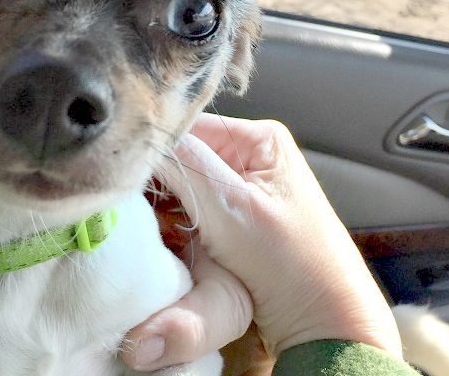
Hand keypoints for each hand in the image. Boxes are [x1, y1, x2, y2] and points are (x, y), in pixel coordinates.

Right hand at [120, 114, 401, 371]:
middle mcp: (248, 155)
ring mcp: (238, 187)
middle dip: (155, 175)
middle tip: (129, 199)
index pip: (187, 126)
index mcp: (258, 138)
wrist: (324, 323)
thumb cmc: (295, 266)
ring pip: (180, 181)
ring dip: (161, 199)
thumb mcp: (234, 209)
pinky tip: (159, 231)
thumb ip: (187, 166)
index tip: (123, 172)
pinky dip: (171, 218)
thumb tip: (143, 139)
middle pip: (181, 153)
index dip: (152, 148)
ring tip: (141, 217)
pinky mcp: (229, 218)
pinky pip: (187, 206)